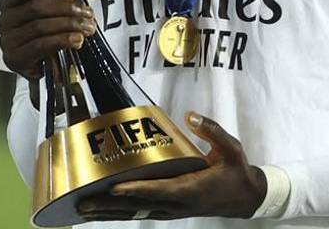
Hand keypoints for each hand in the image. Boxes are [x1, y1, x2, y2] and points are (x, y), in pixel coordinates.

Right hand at [0, 0, 98, 78]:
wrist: (50, 64)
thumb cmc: (51, 30)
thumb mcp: (66, 2)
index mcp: (10, 2)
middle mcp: (5, 19)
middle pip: (35, 8)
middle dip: (66, 9)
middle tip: (86, 13)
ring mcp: (7, 40)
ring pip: (40, 27)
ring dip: (68, 25)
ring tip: (86, 27)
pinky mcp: (14, 58)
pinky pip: (40, 46)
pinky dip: (61, 41)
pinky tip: (76, 40)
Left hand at [77, 112, 266, 221]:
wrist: (246, 197)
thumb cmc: (236, 172)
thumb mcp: (231, 148)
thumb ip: (212, 131)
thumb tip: (190, 116)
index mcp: (191, 189)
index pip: (159, 190)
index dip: (136, 190)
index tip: (114, 188)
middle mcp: (178, 203)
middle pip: (138, 205)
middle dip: (110, 204)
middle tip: (82, 201)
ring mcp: (172, 210)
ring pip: (135, 213)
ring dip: (109, 212)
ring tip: (82, 209)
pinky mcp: (169, 210)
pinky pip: (140, 212)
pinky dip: (120, 212)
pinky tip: (101, 211)